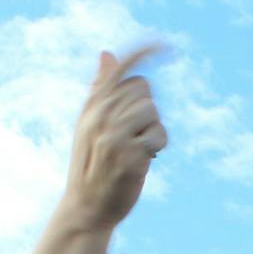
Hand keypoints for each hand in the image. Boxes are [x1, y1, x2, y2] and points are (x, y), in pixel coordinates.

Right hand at [63, 45, 167, 231]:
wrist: (86, 208)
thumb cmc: (92, 165)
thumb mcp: (89, 125)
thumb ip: (100, 90)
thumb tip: (107, 54)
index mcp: (91, 106)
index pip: (119, 69)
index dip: (145, 52)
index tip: (166, 45)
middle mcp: (100, 116)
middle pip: (143, 88)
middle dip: (146, 108)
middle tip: (135, 133)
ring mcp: (113, 135)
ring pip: (152, 110)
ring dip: (153, 129)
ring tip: (138, 148)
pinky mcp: (129, 155)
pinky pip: (159, 135)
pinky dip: (157, 146)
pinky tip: (145, 159)